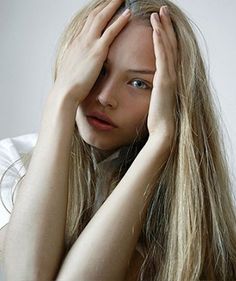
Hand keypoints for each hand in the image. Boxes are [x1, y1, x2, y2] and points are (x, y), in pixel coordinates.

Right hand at [52, 0, 130, 104]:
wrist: (65, 91)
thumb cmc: (69, 85)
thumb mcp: (73, 69)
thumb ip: (80, 62)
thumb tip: (83, 64)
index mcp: (76, 43)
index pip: (88, 23)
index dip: (98, 14)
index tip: (105, 8)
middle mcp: (81, 39)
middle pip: (95, 15)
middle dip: (105, 5)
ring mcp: (89, 43)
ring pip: (102, 18)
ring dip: (113, 6)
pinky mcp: (97, 51)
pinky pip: (110, 32)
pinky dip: (120, 21)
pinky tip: (128, 14)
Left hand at [147, 6, 177, 149]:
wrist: (163, 131)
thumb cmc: (158, 117)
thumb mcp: (156, 98)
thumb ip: (155, 87)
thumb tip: (149, 83)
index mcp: (169, 77)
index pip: (168, 51)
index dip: (166, 35)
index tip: (160, 21)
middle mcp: (172, 74)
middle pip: (170, 44)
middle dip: (166, 26)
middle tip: (161, 10)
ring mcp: (170, 77)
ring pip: (167, 47)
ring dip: (163, 29)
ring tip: (158, 13)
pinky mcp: (165, 81)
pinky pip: (162, 57)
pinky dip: (160, 42)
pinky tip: (156, 30)